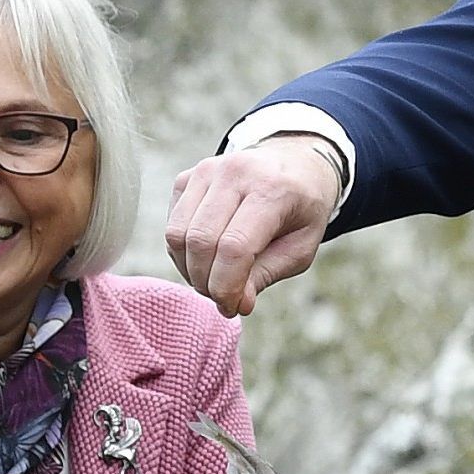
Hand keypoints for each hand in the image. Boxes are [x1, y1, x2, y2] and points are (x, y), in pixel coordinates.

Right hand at [163, 138, 343, 315]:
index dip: (226, 286)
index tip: (232, 308)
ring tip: (214, 281)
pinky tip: (207, 258)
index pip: (235, 247)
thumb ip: (266, 275)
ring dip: (190, 270)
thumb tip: (236, 303)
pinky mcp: (187, 177)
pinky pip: (172, 226)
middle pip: (200, 241)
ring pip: (177, 235)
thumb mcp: (300, 249)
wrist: (295, 165)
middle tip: (223, 299)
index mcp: (272, 190)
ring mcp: (207, 171)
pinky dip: (183, 253)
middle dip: (206, 283)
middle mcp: (235, 173)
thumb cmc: (301, 212)